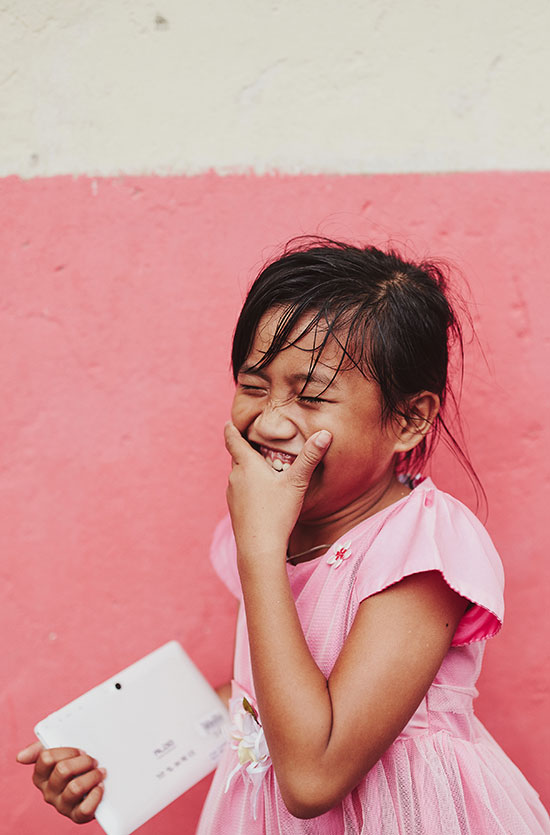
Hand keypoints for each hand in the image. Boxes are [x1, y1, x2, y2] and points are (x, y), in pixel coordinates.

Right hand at [17, 742, 105, 823]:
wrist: (92, 782)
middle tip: (93, 761)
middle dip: (83, 761)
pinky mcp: (77, 816)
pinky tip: (100, 787)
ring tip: (99, 773)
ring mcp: (62, 806)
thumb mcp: (57, 753)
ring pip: (75, 788)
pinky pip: (85, 809)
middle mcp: (48, 793)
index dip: (67, 751)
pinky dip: (96, 795)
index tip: (80, 751)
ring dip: (92, 776)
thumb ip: (39, 750)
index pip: (47, 758)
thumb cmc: (73, 765)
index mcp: (40, 777)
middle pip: (63, 770)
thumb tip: (20, 757)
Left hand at [224, 422, 331, 560]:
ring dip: (248, 470)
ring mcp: (232, 494)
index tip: (227, 422)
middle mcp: (235, 477)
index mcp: (247, 465)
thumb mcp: (296, 483)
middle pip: (237, 457)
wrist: (259, 548)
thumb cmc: (277, 513)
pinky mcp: (235, 509)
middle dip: (245, 450)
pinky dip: (248, 487)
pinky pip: (240, 491)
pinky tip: (261, 495)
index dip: (230, 430)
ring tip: (262, 469)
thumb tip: (325, 433)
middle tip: (255, 443)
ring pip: (239, 475)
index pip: (233, 440)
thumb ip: (310, 457)